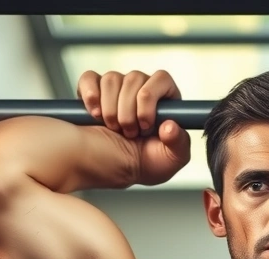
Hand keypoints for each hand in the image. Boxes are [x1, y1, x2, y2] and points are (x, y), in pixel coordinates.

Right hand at [77, 69, 190, 185]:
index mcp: (165, 100)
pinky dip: (90, 95)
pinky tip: (95, 114)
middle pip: (134, 78)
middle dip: (128, 112)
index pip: (161, 78)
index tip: (144, 124)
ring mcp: (117, 89)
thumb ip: (179, 143)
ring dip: (110, 109)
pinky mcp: (94, 92)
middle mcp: (141, 89)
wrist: (116, 170)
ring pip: (111, 79)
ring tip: (114, 128)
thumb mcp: (171, 160)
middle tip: (129, 133)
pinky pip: (89, 78)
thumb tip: (170, 126)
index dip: (150, 100)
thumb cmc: (146, 163)